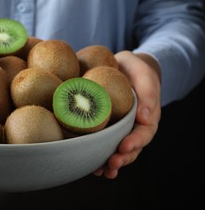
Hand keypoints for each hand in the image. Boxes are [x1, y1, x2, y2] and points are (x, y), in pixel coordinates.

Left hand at [93, 50, 160, 178]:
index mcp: (147, 116)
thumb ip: (148, 92)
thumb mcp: (144, 74)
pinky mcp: (106, 127)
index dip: (135, 142)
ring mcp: (120, 128)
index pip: (144, 133)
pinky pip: (104, 143)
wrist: (123, 67)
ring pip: (118, 150)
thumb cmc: (135, 70)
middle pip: (131, 147)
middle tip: (111, 164)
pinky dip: (98, 155)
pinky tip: (90, 165)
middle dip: (122, 158)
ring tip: (101, 171)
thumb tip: (144, 117)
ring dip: (110, 162)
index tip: (123, 147)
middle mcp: (133, 126)